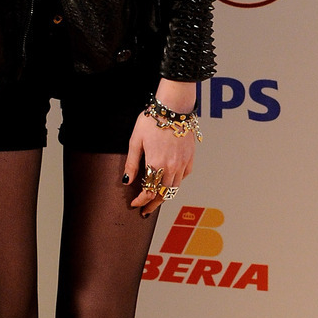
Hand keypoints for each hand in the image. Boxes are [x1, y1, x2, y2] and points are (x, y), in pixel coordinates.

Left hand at [123, 82, 197, 218]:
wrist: (173, 108)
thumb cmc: (152, 121)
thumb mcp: (135, 141)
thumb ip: (132, 163)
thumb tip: (127, 180)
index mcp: (156, 164)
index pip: (149, 191)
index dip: (141, 200)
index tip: (135, 204)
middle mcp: (172, 167)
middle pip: (163, 194)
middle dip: (153, 204)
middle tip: (146, 210)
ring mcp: (183, 163)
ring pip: (175, 188)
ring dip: (165, 196)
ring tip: (157, 199)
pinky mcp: (190, 158)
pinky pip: (184, 176)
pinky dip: (176, 183)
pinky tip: (169, 182)